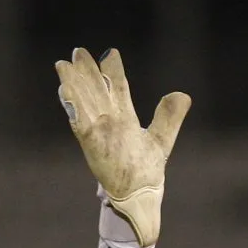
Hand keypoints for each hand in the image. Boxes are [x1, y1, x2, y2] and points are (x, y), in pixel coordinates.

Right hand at [55, 47, 190, 247]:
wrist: (140, 196)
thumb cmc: (147, 171)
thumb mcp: (161, 141)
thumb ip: (169, 118)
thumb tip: (183, 95)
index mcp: (126, 119)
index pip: (118, 89)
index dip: (113, 71)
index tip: (110, 53)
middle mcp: (110, 122)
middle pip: (97, 91)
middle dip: (87, 72)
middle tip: (78, 51)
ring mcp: (100, 132)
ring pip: (84, 103)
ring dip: (74, 84)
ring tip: (64, 65)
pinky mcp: (93, 145)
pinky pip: (80, 124)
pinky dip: (73, 109)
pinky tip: (66, 94)